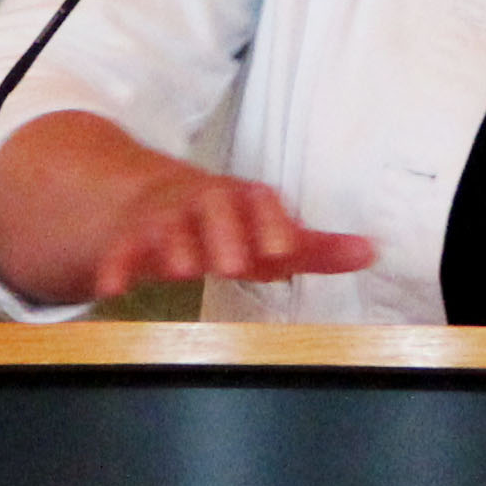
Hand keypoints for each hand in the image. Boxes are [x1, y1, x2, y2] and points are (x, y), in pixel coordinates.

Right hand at [74, 170, 378, 299]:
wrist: (149, 197)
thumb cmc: (223, 223)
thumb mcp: (266, 231)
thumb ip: (315, 247)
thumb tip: (370, 251)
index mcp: (240, 200)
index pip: (259, 202)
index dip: (271, 224)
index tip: (282, 249)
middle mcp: (201, 204)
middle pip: (212, 208)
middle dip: (223, 234)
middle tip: (235, 264)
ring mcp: (162, 219)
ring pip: (166, 226)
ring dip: (174, 246)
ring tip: (183, 270)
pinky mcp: (128, 240)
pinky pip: (119, 251)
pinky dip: (116, 267)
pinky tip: (115, 289)